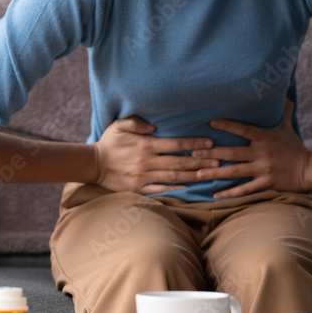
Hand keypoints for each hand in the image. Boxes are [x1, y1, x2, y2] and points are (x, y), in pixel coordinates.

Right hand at [94, 116, 217, 194]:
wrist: (92, 165)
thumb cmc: (108, 143)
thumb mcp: (119, 125)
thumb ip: (137, 123)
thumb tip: (154, 126)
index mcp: (145, 145)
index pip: (175, 144)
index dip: (194, 143)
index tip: (209, 143)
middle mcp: (147, 162)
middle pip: (179, 162)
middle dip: (201, 161)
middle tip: (219, 161)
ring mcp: (144, 177)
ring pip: (174, 177)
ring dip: (193, 176)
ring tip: (210, 175)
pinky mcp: (140, 188)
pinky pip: (162, 189)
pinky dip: (176, 188)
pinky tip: (189, 187)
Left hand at [192, 98, 311, 198]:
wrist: (310, 170)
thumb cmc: (295, 147)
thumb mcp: (288, 128)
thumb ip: (283, 112)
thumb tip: (286, 94)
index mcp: (265, 137)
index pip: (243, 129)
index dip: (227, 125)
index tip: (210, 122)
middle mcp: (262, 153)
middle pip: (232, 153)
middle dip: (211, 153)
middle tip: (192, 153)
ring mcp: (263, 169)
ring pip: (235, 172)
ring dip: (215, 173)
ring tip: (198, 173)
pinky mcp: (266, 183)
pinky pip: (245, 189)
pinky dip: (230, 193)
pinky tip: (215, 195)